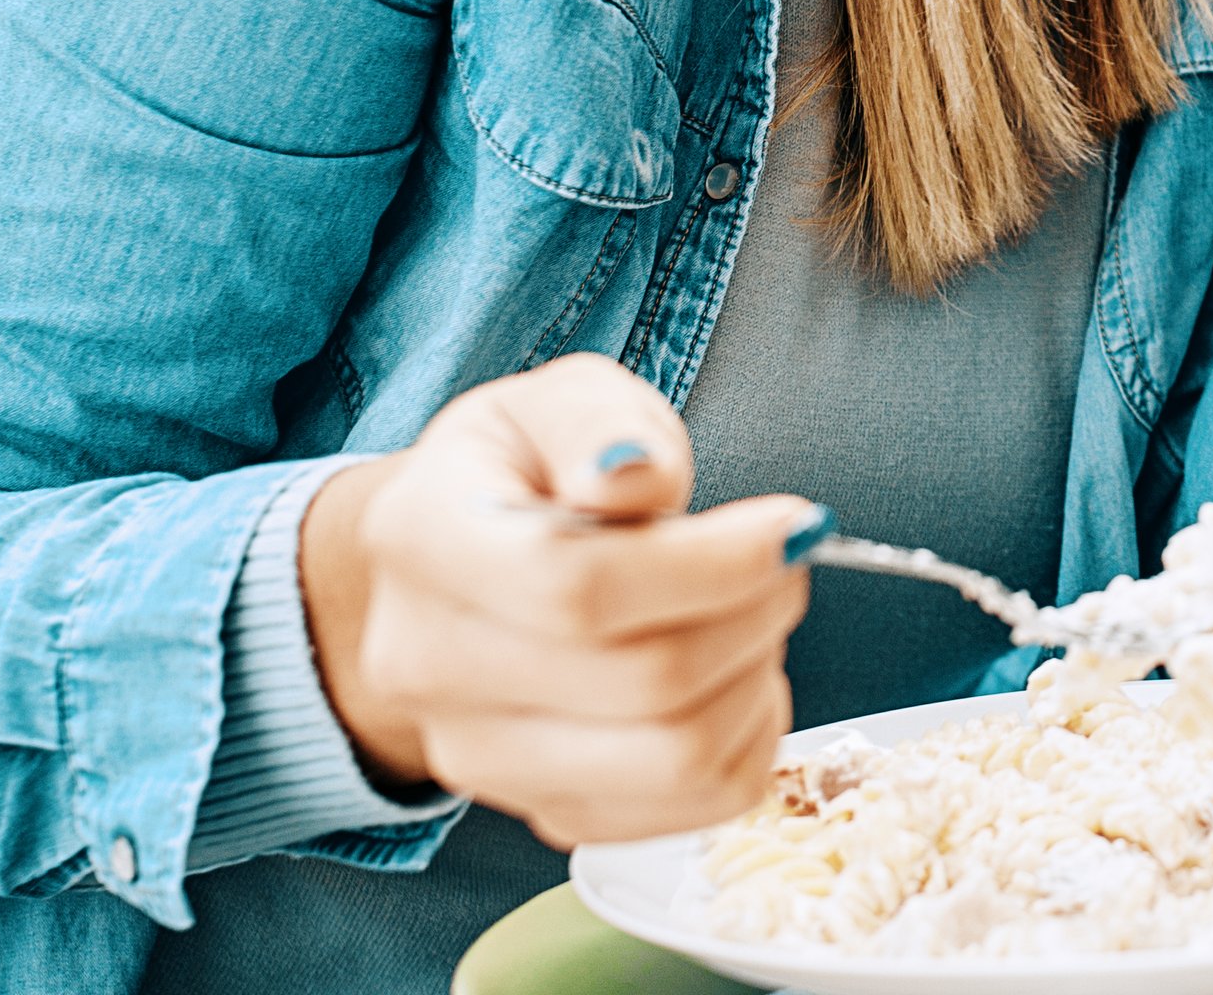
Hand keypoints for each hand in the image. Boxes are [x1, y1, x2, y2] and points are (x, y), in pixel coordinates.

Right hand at [300, 352, 816, 846]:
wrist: (466, 568)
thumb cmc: (528, 473)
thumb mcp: (558, 401)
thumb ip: (600, 423)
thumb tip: (637, 481)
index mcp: (421, 539)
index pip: (574, 587)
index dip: (711, 564)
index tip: (790, 524)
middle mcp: (427, 664)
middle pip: (644, 680)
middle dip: (756, 610)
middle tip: (785, 557)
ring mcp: (480, 756)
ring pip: (676, 756)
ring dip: (758, 674)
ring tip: (753, 610)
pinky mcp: (545, 811)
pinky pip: (695, 805)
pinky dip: (752, 736)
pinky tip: (737, 673)